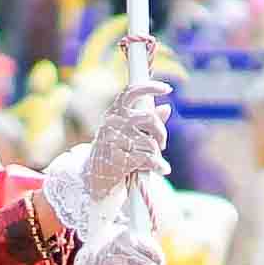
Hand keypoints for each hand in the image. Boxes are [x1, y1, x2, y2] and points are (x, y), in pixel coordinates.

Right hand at [80, 75, 174, 192]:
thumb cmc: (115, 151)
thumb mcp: (127, 132)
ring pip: (151, 143)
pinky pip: (149, 159)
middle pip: (150, 118)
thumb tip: (167, 107)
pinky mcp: (118, 159)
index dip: (150, 87)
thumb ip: (146, 121)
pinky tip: (163, 169)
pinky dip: (159, 165)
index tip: (167, 88)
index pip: (130, 92)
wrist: (95, 177)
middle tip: (162, 143)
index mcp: (114, 113)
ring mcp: (113, 141)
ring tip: (155, 159)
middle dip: (161, 132)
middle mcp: (112, 123)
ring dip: (158, 153)